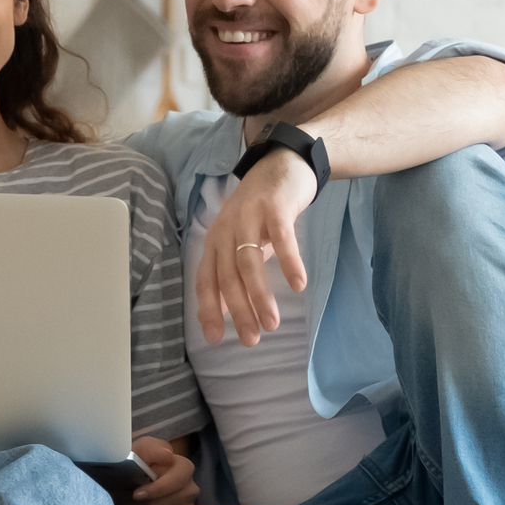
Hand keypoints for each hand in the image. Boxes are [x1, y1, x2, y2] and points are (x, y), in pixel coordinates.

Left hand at [126, 435, 198, 504]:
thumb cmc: (137, 463)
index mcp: (184, 469)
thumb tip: (168, 455)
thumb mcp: (141, 449)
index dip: (155, 490)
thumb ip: (152, 448)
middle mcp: (190, 490)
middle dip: (140, 504)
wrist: (131, 481)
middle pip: (164, 503)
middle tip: (120, 501)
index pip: (175, 483)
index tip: (136, 494)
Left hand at [196, 147, 318, 346]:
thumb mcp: (241, 242)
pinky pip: (280, 238)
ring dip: (260, 296)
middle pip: (228, 276)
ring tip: (272, 322)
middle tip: (252, 339)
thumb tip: (220, 312)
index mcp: (215, 241)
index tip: (216, 339)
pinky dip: (289, 262)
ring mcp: (249, 216)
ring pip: (249, 262)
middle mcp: (226, 230)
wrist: (281, 164)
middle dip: (238, 311)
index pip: (206, 280)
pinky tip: (298, 285)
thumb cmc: (261, 211)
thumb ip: (231, 273)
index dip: (208, 309)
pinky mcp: (274, 207)